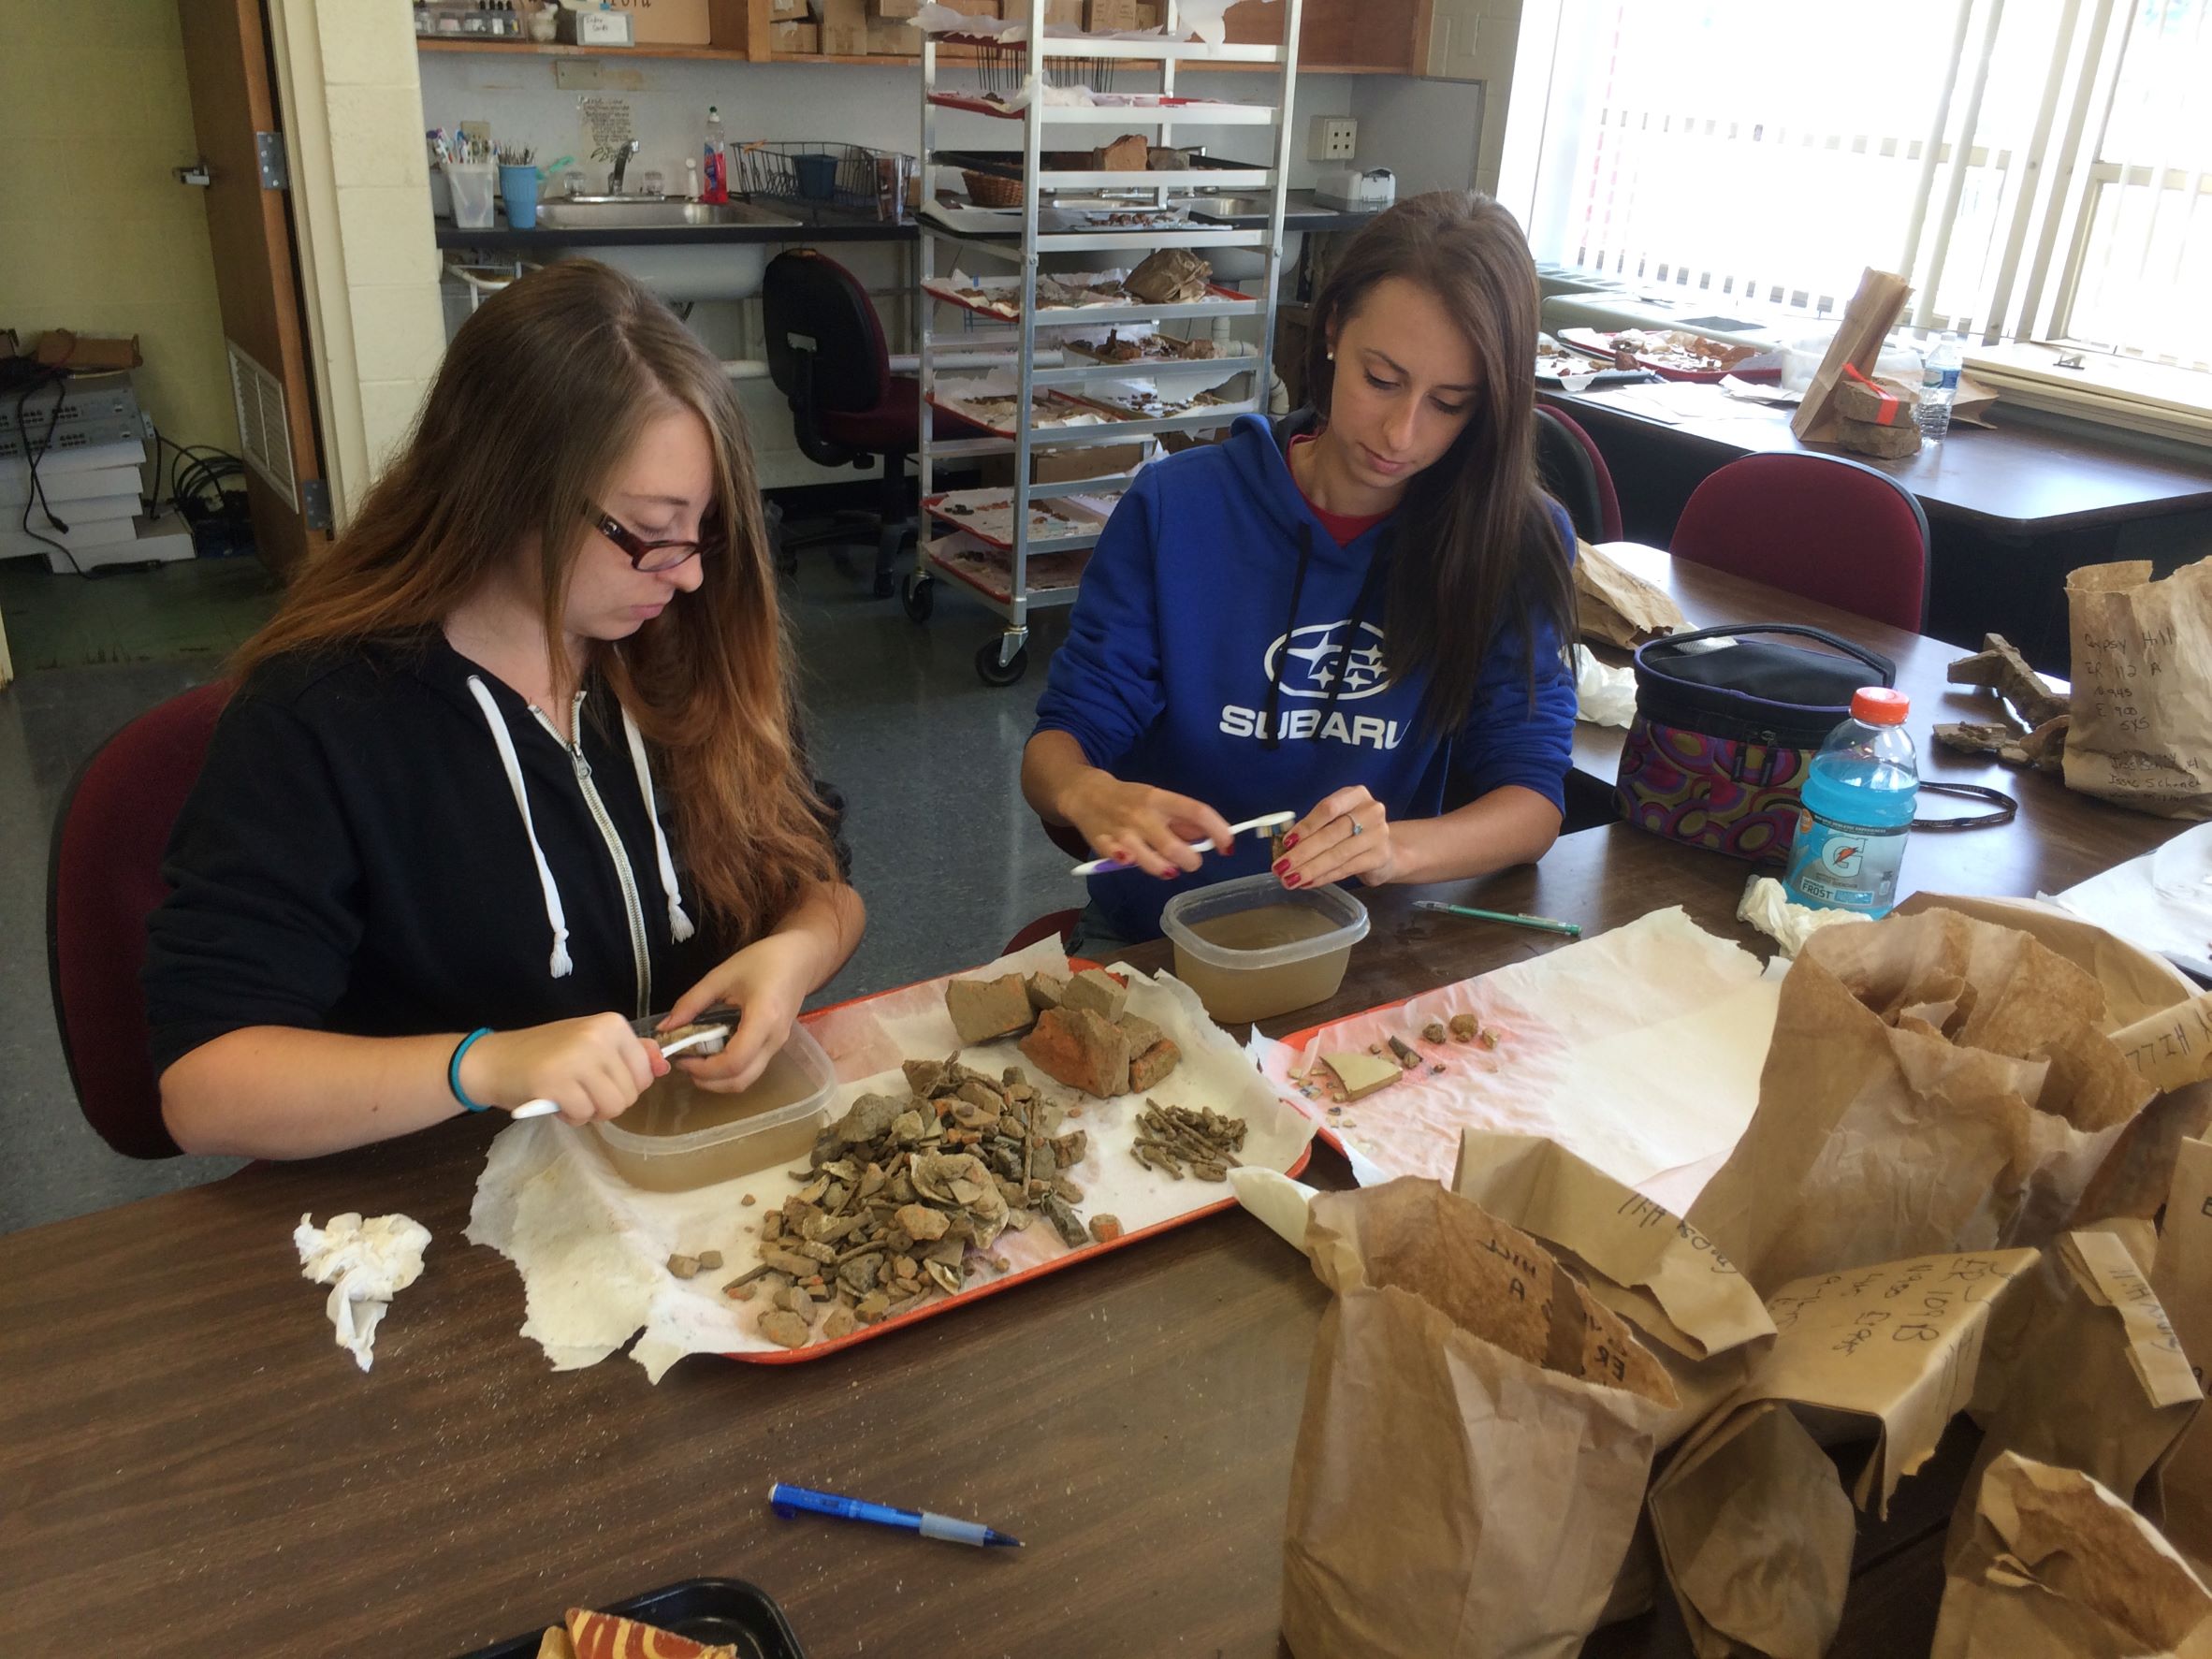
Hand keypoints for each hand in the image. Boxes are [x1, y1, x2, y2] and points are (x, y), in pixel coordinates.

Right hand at [461, 1014, 667, 1125]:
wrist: (494, 1060)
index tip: (599, 1079)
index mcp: (612, 1024)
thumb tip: (664, 1065)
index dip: (625, 1086)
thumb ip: (630, 1053)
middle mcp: (598, 1037)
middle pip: (630, 1093)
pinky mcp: (556, 1083)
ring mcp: (577, 1059)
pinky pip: (584, 1115)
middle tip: (580, 1090)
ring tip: (569, 1096)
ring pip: (612, 1106)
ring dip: (591, 1112)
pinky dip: (571, 1117)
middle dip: (608, 1102)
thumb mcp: (591, 1044)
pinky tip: (554, 1102)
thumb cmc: (546, 1053)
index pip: (645, 1071)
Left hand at [662, 930, 820, 1093]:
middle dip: (709, 1081)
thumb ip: (691, 1002)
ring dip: (719, 1079)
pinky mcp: (775, 1046)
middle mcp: (774, 1040)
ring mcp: (778, 1046)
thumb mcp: (722, 975)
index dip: (704, 1068)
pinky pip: (752, 1068)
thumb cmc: (763, 961)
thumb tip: (664, 1028)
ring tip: (696, 1060)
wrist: (801, 959)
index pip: (734, 1061)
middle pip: (741, 1080)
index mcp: (763, 1019)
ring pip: (747, 1079)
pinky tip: (713, 1054)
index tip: (682, 1057)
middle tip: (685, 1064)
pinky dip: (729, 1070)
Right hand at [1064, 772, 1235, 879]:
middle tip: (1191, 860)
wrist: (1083, 793)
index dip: (1218, 831)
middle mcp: (1142, 815)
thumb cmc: (1129, 799)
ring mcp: (1121, 832)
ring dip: (1166, 869)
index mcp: (1159, 798)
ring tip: (1167, 866)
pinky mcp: (1104, 846)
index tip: (1229, 846)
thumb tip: (1210, 836)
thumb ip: (1182, 820)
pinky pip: (1125, 865)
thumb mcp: (1157, 800)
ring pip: (1152, 863)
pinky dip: (1134, 865)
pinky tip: (1134, 859)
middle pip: (1176, 847)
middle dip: (1191, 861)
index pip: (1197, 812)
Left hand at [1279, 786, 1398, 888]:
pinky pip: (1345, 869)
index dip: (1306, 826)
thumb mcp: (1337, 819)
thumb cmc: (1353, 831)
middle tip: (1280, 867)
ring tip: (1289, 879)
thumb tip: (1285, 847)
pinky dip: (1323, 877)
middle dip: (1302, 853)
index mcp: (1356, 795)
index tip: (1286, 842)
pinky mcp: (1379, 857)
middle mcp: (1371, 811)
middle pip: (1331, 834)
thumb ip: (1315, 827)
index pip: (1328, 808)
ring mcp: (1378, 834)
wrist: (1386, 849)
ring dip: (1310, 869)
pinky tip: (1307, 882)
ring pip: (1337, 855)